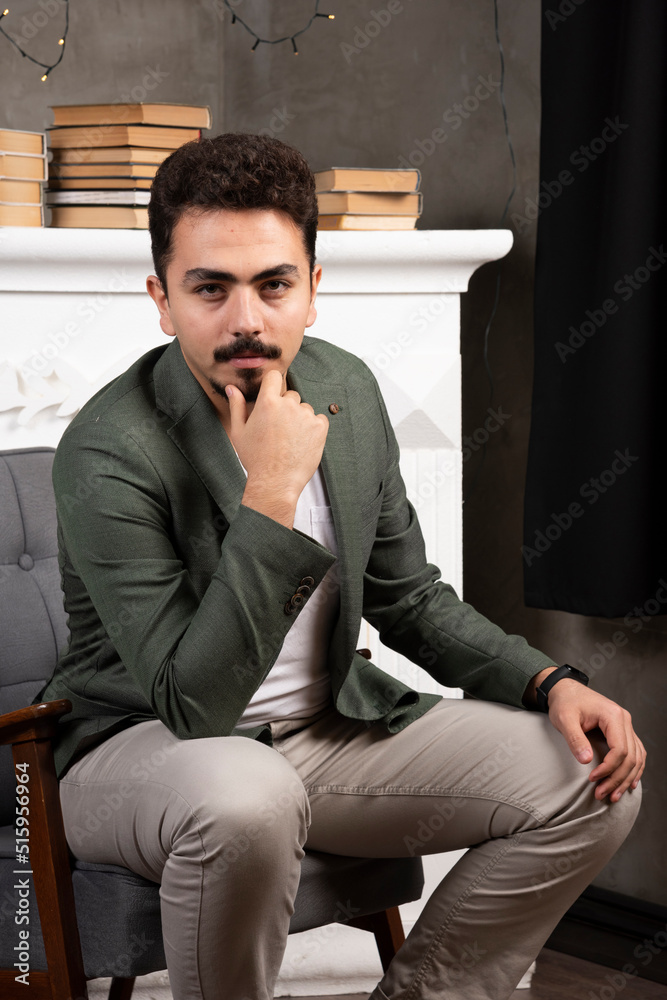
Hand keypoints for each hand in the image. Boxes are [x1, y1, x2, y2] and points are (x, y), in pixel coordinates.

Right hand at [226, 370, 328, 527]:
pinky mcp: (320, 427)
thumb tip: (232, 389)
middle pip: (290, 395)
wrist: (275, 483)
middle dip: (285, 407)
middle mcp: (288, 405)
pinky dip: (313, 428)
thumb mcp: (239, 432)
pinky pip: (318, 419)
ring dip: (299, 419)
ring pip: (304, 408)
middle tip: (278, 429)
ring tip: (289, 439)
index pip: (274, 376)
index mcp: (267, 402)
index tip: (272, 394)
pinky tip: (301, 442)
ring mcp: (306, 416)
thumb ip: (237, 406)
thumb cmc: (255, 459)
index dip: (273, 385)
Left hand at [545, 678, 645, 801]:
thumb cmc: (565, 702)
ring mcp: (626, 725)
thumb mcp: (564, 719)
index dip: (608, 769)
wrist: (566, 690)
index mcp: (613, 715)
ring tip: (613, 795)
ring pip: (636, 758)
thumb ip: (575, 739)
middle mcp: (625, 720)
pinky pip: (636, 753)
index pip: (620, 750)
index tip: (592, 780)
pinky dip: (634, 769)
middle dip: (617, 779)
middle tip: (601, 795)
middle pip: (630, 757)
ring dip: (626, 779)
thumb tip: (587, 761)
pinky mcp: (623, 731)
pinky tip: (630, 783)